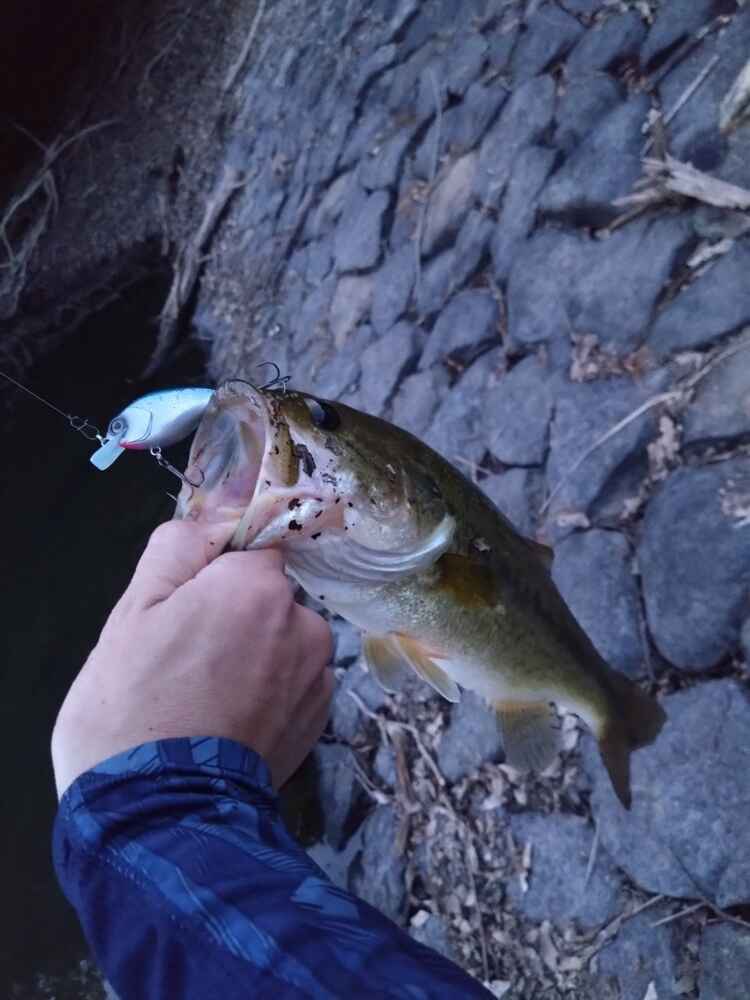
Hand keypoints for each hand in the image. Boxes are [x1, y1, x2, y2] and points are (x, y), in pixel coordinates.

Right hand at [51, 521, 333, 797]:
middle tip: (184, 659)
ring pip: (283, 642)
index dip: (216, 572)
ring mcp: (317, 678)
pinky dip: (269, 693)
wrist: (162, 815)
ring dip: (256, 655)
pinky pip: (293, 684)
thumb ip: (177, 549)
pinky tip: (230, 722)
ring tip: (206, 699)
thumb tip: (212, 525)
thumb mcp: (132, 611)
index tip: (186, 606)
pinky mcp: (319, 723)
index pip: (252, 550)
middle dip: (235, 615)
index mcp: (259, 588)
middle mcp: (304, 624)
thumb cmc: (134, 706)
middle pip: (269, 598)